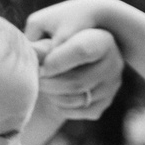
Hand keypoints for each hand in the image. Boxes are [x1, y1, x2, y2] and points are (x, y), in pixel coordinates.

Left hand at [25, 0, 125, 122]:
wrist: (70, 56)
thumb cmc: (56, 39)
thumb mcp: (48, 32)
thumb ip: (40, 41)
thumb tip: (30, 51)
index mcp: (103, 39)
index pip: (81, 51)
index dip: (56, 62)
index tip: (39, 66)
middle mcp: (114, 63)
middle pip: (78, 81)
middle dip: (50, 83)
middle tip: (36, 78)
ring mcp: (112, 85)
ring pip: (77, 99)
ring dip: (54, 95)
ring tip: (43, 84)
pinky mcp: (106, 102)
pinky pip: (80, 112)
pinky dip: (62, 107)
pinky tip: (54, 95)